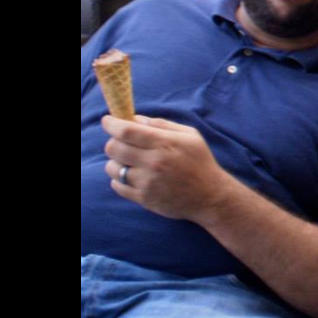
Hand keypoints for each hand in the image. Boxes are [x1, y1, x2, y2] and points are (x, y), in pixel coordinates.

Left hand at [102, 115, 232, 222]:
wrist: (210, 196)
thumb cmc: (200, 162)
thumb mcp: (190, 136)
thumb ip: (162, 124)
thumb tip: (136, 119)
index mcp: (165, 143)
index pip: (126, 131)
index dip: (111, 123)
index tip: (108, 120)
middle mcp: (154, 163)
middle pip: (113, 148)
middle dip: (113, 141)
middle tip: (122, 142)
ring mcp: (147, 182)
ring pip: (112, 167)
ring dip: (116, 161)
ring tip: (129, 161)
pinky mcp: (143, 199)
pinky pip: (117, 186)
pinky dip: (120, 178)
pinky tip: (132, 175)